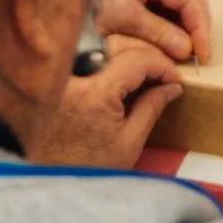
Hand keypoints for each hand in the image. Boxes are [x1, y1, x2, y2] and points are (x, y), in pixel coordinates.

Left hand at [28, 34, 182, 168]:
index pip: (137, 58)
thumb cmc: (90, 168)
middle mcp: (75, 75)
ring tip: (144, 70)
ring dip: (125, 49)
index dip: (161, 65)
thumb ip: (152, 107)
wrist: (48, 181)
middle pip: (118, 42)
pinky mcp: (55, 78)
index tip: (174, 78)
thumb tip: (172, 86)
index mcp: (96, 92)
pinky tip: (118, 71)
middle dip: (146, 52)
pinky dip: (104, 55)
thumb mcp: (129, 143)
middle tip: (162, 72)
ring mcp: (62, 74)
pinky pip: (82, 53)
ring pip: (98, 42)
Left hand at [95, 0, 211, 63]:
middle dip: (199, 19)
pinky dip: (178, 13)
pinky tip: (175, 32)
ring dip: (191, 15)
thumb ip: (156, 33)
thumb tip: (187, 48)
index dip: (200, 26)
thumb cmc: (85, 6)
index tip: (202, 54)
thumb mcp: (120, 22)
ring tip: (190, 43)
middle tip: (199, 50)